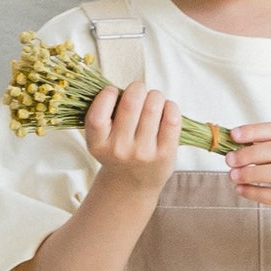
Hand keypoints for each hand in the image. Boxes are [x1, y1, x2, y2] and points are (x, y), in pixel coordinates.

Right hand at [84, 79, 181, 198]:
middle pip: (131, 103)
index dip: (108, 95)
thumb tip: (126, 86)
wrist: (133, 184)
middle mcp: (119, 150)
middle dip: (137, 88)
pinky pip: (172, 119)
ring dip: (155, 95)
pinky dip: (170, 106)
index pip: (98, 114)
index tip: (114, 92)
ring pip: (153, 106)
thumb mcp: (102, 138)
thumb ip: (106, 114)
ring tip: (153, 100)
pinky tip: (165, 108)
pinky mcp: (165, 155)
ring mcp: (143, 153)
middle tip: (139, 91)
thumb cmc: (118, 151)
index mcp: (98, 144)